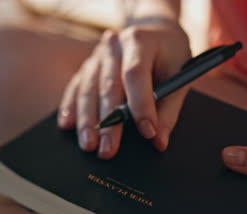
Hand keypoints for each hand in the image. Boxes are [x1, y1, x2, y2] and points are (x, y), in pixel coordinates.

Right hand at [57, 22, 190, 158]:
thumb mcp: (180, 75)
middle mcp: (115, 46)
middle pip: (109, 85)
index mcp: (141, 41)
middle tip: (108, 149)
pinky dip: (71, 107)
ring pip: (88, 88)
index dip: (141, 105)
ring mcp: (98, 55)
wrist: (155, 31)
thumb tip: (158, 142)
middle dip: (108, 122)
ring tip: (89, 145)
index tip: (148, 132)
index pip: (136, 74)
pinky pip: (76, 87)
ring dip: (87, 120)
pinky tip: (67, 126)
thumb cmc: (170, 55)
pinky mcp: (89, 66)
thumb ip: (169, 109)